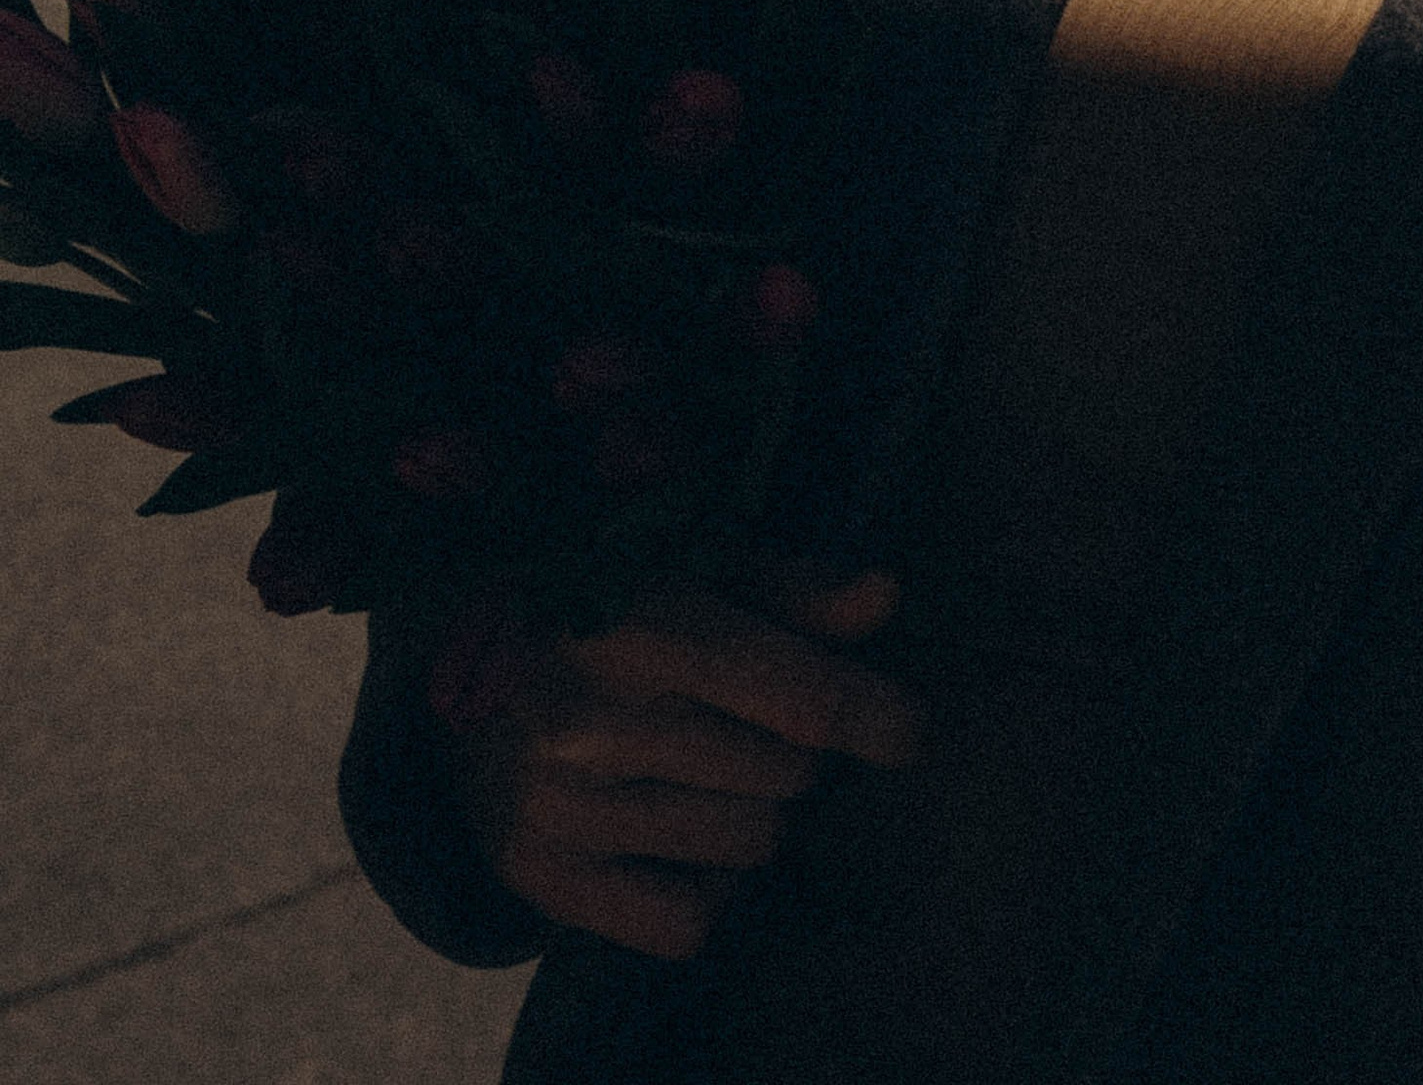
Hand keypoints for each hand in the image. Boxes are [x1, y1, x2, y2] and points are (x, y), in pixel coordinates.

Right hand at [447, 567, 918, 960]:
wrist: (453, 660)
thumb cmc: (606, 595)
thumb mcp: (697, 561)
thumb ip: (794, 587)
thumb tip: (885, 597)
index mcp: (643, 621)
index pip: (794, 699)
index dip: (872, 716)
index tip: (906, 730)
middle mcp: (596, 719)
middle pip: (786, 777)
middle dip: (797, 749)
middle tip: (758, 718)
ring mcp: (562, 805)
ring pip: (747, 848)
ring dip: (757, 811)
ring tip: (715, 765)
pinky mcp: (538, 873)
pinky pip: (683, 925)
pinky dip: (705, 891)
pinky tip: (682, 833)